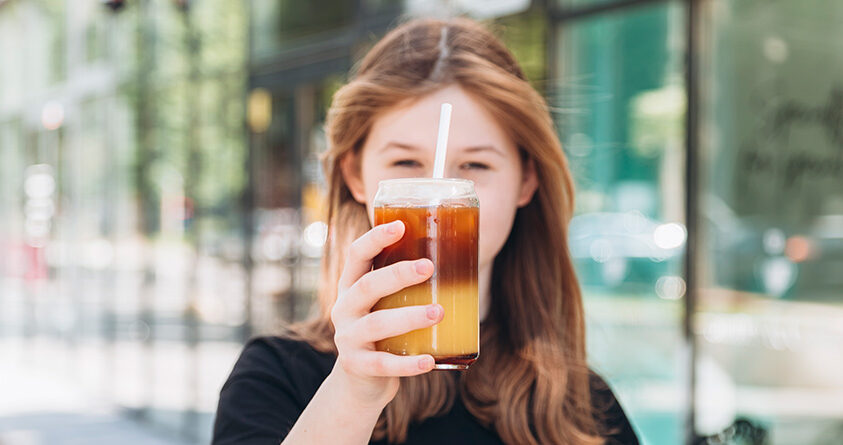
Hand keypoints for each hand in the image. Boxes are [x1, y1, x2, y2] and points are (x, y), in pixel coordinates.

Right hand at [329, 220, 442, 407]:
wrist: (361, 381)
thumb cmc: (384, 332)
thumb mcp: (386, 305)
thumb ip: (405, 286)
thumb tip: (459, 255)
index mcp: (350, 286)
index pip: (356, 255)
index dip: (375, 239)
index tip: (400, 226)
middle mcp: (344, 309)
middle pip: (366, 286)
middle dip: (397, 275)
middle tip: (429, 267)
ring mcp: (347, 338)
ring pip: (377, 324)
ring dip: (409, 317)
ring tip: (439, 313)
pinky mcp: (357, 366)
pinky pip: (383, 364)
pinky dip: (408, 363)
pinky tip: (430, 360)